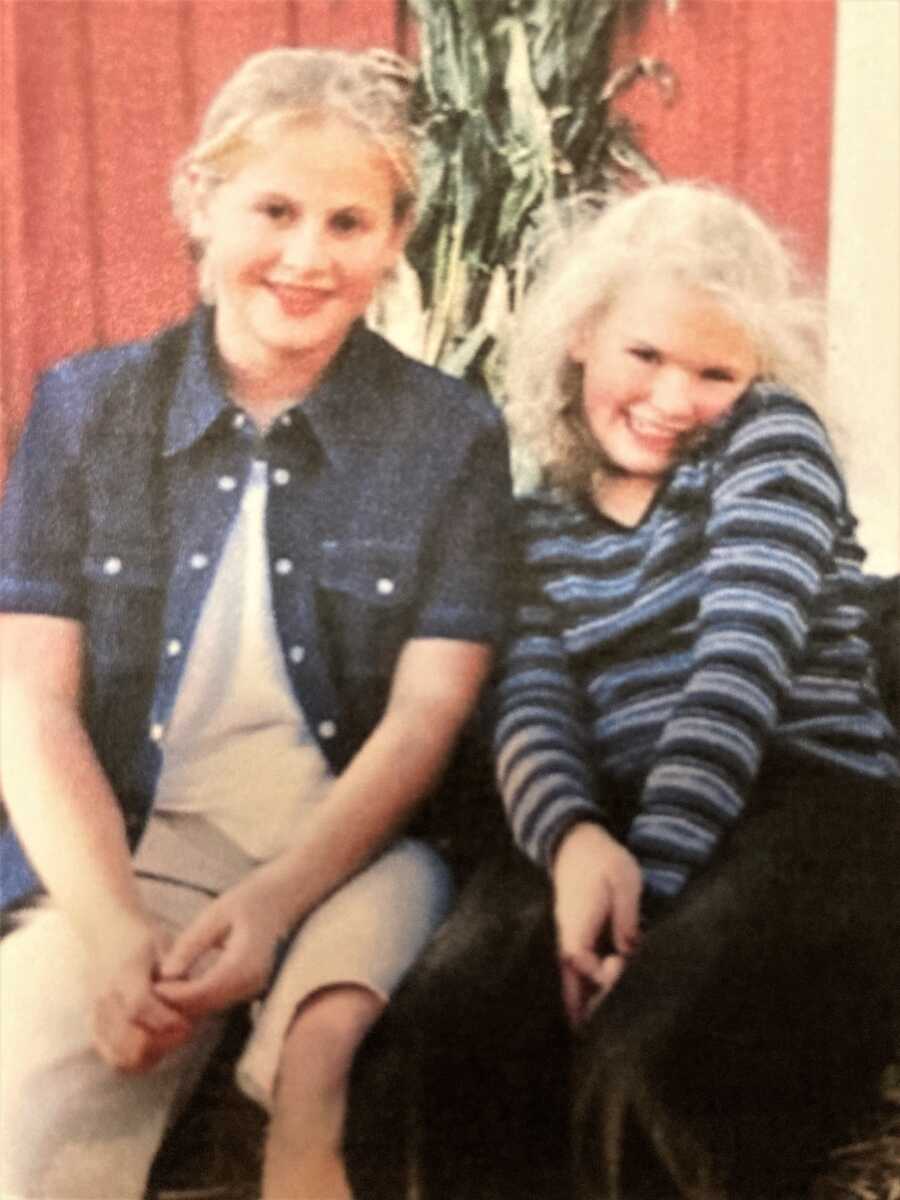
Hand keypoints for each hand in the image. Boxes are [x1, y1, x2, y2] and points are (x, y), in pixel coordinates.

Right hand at [90, 913, 193, 1072]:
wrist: (105, 933)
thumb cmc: (141, 939)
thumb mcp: (163, 944)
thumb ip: (176, 970)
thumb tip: (190, 998)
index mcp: (124, 972)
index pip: (139, 1007)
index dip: (165, 1022)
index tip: (188, 1024)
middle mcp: (105, 997)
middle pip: (129, 1040)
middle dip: (163, 1043)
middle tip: (185, 1030)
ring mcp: (96, 1014)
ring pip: (120, 1056)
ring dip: (151, 1054)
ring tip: (170, 1037)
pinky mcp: (94, 1027)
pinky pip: (113, 1057)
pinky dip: (136, 1059)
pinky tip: (155, 1043)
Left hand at [155, 871, 289, 1018]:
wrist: (288, 896)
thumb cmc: (253, 898)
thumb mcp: (217, 914)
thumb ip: (191, 945)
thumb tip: (165, 974)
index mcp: (245, 965)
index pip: (201, 993)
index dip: (172, 993)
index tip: (149, 982)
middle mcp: (251, 984)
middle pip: (205, 1008)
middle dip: (174, 1003)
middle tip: (148, 988)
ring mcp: (253, 989)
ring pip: (210, 1008)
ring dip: (184, 1002)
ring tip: (159, 985)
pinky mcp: (250, 987)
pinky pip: (218, 1000)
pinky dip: (197, 997)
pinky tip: (179, 983)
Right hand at [551, 823, 642, 1026]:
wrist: (576, 841)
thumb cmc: (603, 860)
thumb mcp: (623, 881)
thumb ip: (626, 917)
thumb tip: (628, 952)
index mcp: (578, 924)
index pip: (585, 965)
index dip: (604, 976)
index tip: (622, 965)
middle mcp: (568, 935)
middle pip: (569, 981)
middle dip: (581, 1007)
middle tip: (593, 1035)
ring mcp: (568, 934)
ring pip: (569, 977)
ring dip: (578, 1001)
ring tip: (586, 1033)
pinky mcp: (574, 932)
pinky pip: (574, 966)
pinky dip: (579, 986)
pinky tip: (586, 1003)